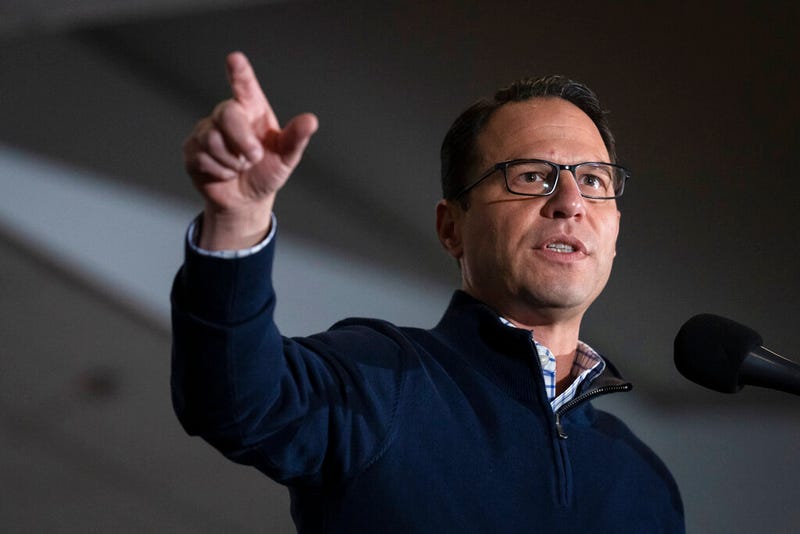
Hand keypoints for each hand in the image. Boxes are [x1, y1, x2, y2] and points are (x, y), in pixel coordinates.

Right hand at [183, 51, 317, 249]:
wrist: (245, 199)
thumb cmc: (266, 171)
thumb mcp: (286, 157)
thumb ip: (296, 138)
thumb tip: (311, 121)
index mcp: (252, 109)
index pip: (245, 86)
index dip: (239, 73)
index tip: (235, 59)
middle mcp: (228, 115)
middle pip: (226, 114)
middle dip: (242, 141)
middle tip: (254, 157)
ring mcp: (206, 130)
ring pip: (212, 140)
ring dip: (232, 162)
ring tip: (239, 166)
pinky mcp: (192, 149)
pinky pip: (202, 157)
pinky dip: (220, 172)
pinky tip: (224, 173)